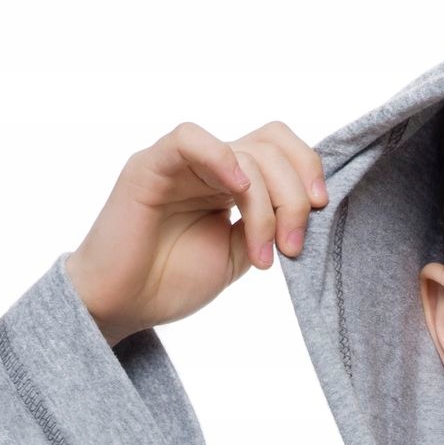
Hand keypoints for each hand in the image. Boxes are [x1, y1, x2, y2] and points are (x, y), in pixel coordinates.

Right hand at [63, 121, 327, 346]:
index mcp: (231, 183)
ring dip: (267, 203)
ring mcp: (180, 163)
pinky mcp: (149, 167)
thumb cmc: (170, 282)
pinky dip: (221, 157)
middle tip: (291, 248)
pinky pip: (189, 139)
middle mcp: (209, 166)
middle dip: (295, 198)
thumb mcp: (237, 257)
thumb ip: (266, 227)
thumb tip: (304, 208)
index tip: (322, 210)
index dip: (308, 169)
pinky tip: (237, 190)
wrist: (121, 305)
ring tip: (262, 255)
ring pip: (243, 151)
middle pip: (271, 147)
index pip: (279, 147)